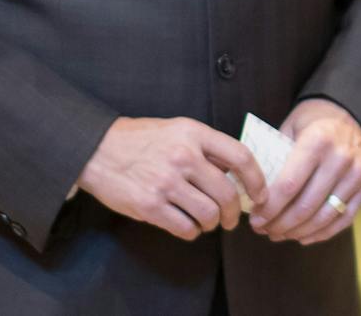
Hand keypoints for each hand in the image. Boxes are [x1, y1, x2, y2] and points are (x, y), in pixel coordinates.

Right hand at [77, 117, 265, 240]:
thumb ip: (207, 147)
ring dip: (213, 223)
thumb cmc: (143, 139)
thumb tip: (234, 173)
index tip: (261, 194)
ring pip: (208, 213)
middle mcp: (184, 157)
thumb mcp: (180, 129)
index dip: (256, 179)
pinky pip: (184, 227)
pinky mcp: (149, 206)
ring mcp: (166, 182)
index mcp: (195, 134)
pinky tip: (190, 226)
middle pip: (226, 192)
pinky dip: (193, 231)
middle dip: (235, 212)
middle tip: (233, 219)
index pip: (240, 157)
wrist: (99, 150)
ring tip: (210, 222)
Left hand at [250, 98, 360, 245]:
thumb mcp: (289, 129)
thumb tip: (249, 194)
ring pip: (324, 217)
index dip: (269, 208)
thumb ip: (273, 158)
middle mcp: (341, 156)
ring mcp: (358, 172)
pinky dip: (321, 233)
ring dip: (297, 232)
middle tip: (263, 230)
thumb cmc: (311, 124)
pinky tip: (303, 236)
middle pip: (305, 206)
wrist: (349, 114)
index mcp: (318, 140)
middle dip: (279, 224)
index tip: (254, 220)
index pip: (289, 185)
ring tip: (279, 234)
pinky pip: (344, 219)